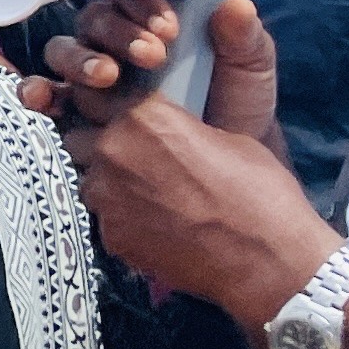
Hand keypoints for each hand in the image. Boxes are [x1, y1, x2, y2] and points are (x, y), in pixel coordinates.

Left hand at [30, 0, 329, 321]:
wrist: (270, 262)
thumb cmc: (260, 192)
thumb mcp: (225, 132)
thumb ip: (174, 114)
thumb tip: (163, 100)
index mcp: (144, 114)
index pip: (93, 86)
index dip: (103, 90)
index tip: (115, 97)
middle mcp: (114, 149)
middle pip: (77, 127)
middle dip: (96, 129)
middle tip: (129, 143)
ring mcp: (106, 195)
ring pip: (83, 168)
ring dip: (103, 169)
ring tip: (143, 180)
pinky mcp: (110, 233)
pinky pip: (99, 210)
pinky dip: (117, 208)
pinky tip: (151, 213)